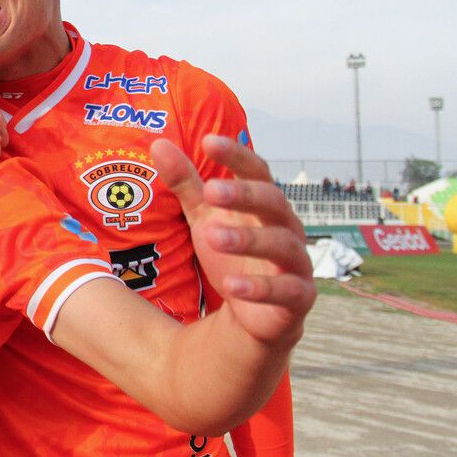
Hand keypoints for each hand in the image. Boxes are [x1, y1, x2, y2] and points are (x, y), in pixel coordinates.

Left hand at [151, 135, 314, 347]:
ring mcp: (296, 262)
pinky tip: (230, 285)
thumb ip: (186, 184)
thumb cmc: (231, 255)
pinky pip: (285, 291)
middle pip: (274, 202)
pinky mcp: (298, 297)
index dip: (237, 156)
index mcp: (264, 204)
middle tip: (211, 191)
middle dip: (244, 195)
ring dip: (248, 238)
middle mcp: (286, 228)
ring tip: (212, 235)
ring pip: (281, 244)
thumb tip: (158, 144)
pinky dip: (259, 288)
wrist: (252, 314)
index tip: (208, 142)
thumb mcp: (204, 217)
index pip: (257, 171)